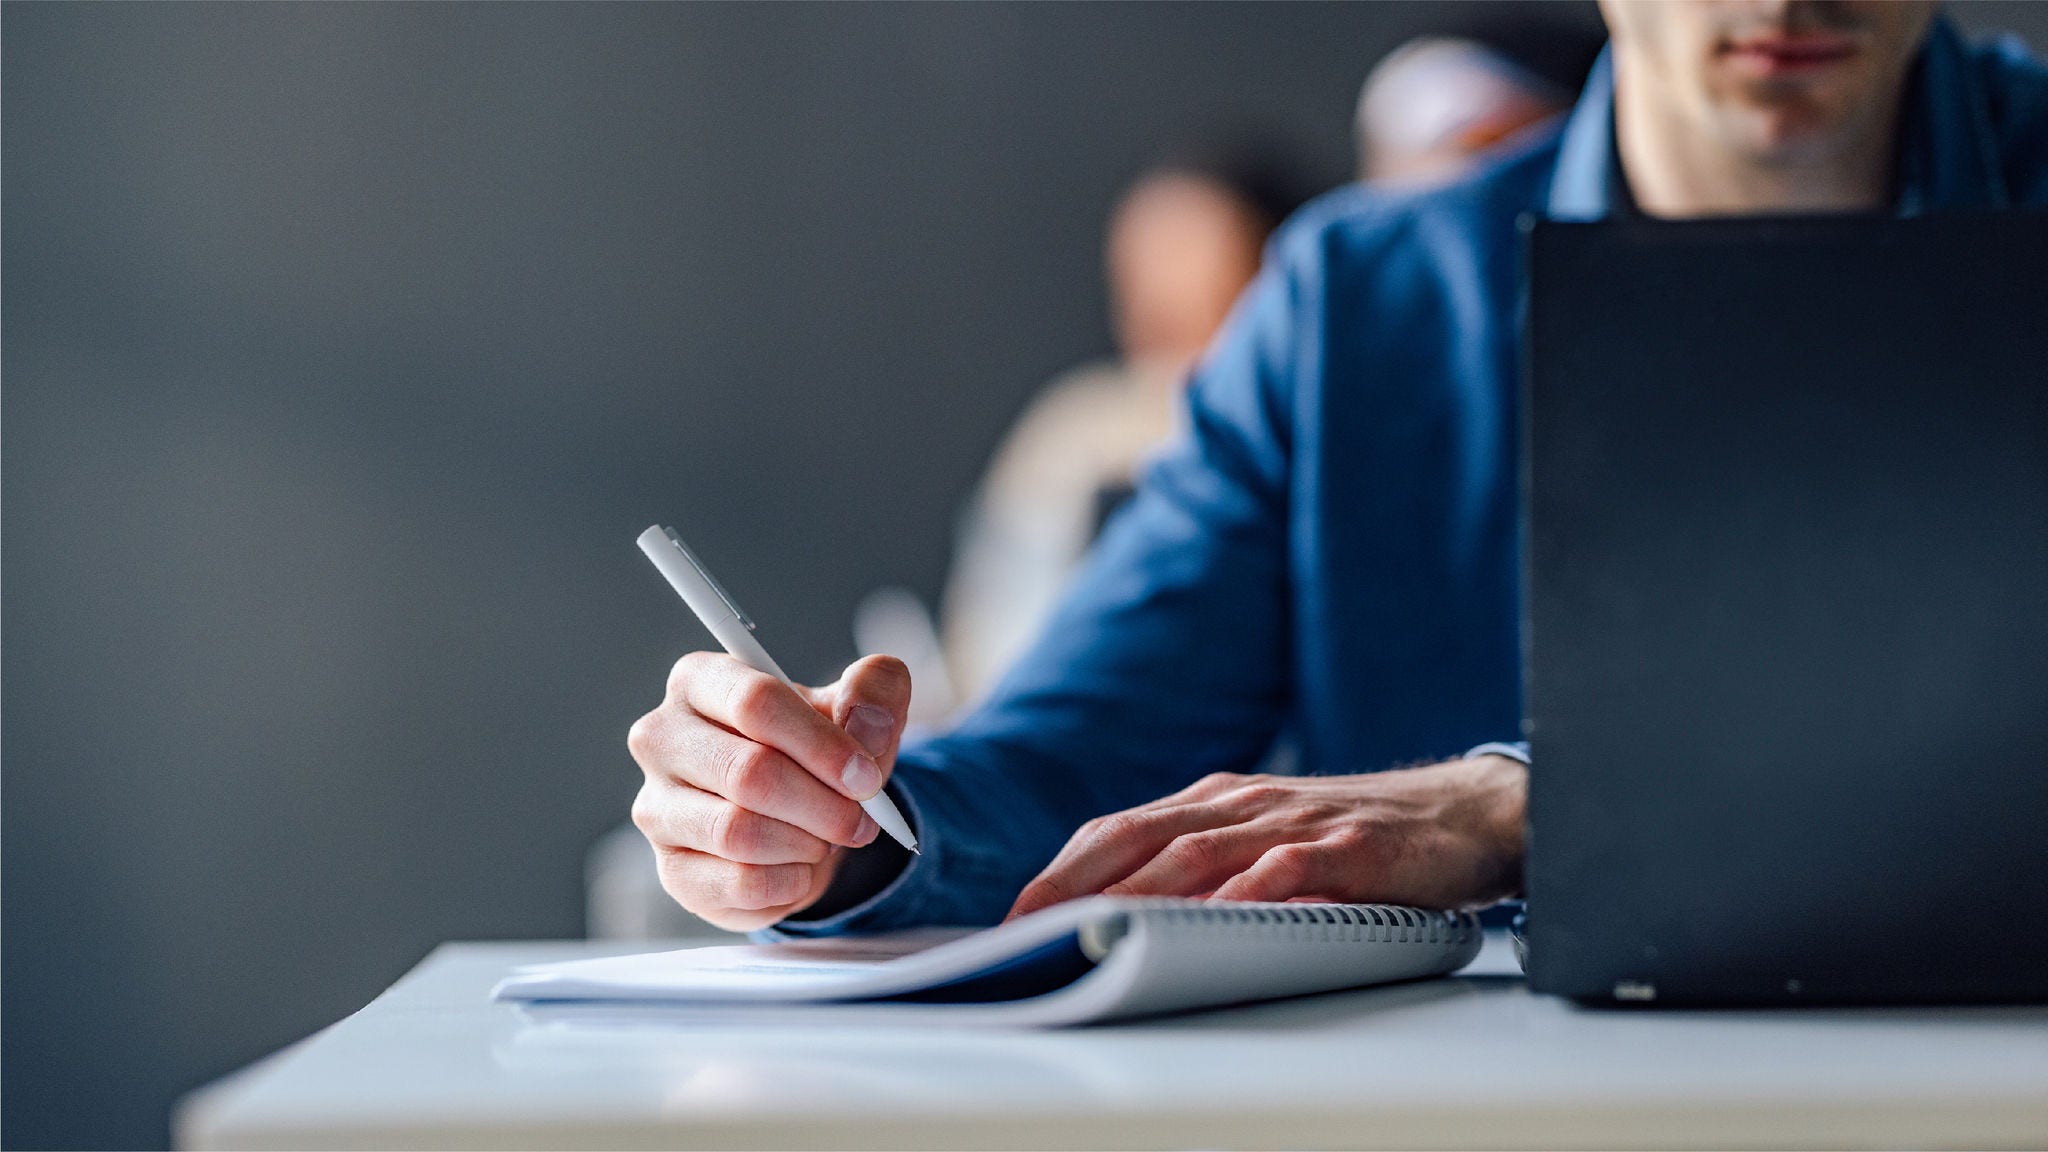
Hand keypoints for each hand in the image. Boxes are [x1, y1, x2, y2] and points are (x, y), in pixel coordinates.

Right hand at [628, 652, 910, 931]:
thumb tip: (867, 723)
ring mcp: (656, 808)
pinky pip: (738, 884)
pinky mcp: (672, 870)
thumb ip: (874, 690)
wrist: (802, 817)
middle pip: (748, 773)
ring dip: (805, 843)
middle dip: (823, 804)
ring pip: (738, 833)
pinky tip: (800, 868)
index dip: (822, 744)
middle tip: (861, 820)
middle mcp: (661, 739)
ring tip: (825, 838)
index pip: (755, 702)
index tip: (867, 777)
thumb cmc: (820, 750)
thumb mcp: (859, 707)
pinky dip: (789, 882)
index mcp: (700, 681)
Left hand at [1006, 756, 1526, 919]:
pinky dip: (1245, 890)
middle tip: (1027, 926)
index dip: (1062, 869)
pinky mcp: (1347, 847)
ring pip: (1199, 850)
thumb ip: (1207, 867)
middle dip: (1074, 881)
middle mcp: (1244, 803)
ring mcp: (1294, 822)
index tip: (1014, 913)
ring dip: (1139, 890)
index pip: (1119, 829)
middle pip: (1140, 836)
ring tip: (1092, 924)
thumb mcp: (1269, 840)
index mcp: (1216, 800)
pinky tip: (1215, 915)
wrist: (1465, 814)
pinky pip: (1287, 868)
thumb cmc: (1357, 835)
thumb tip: (1127, 915)